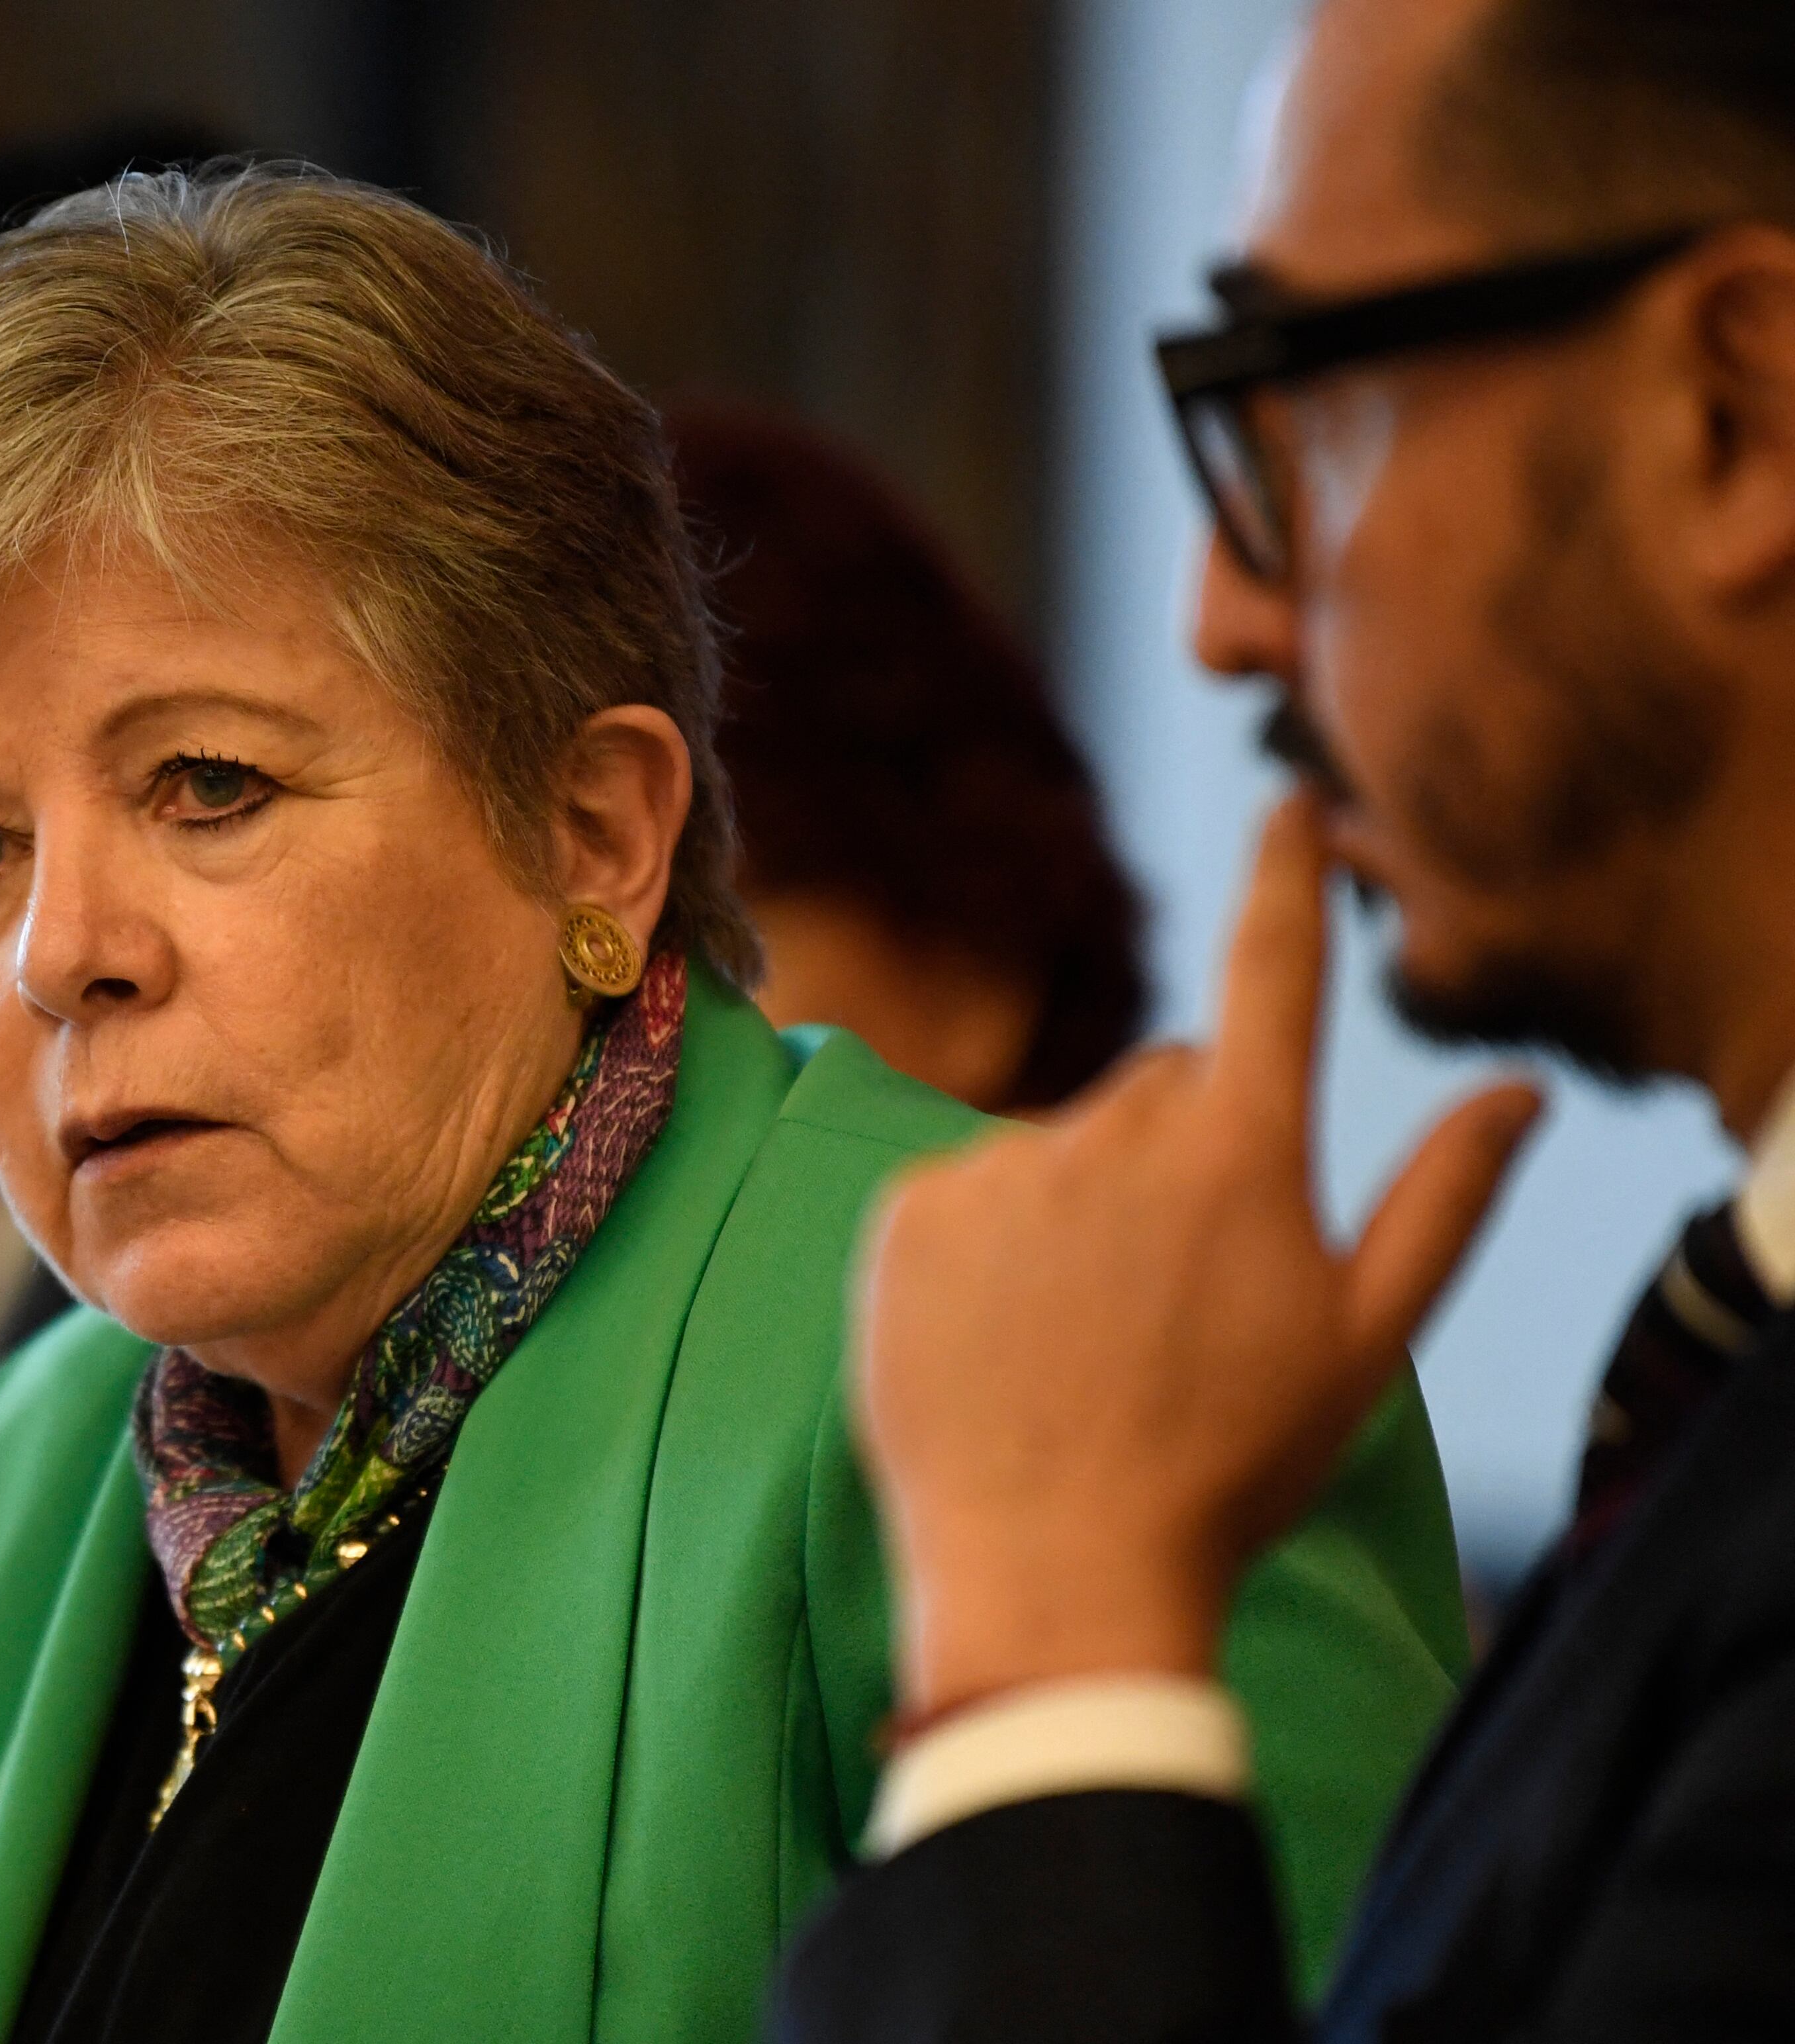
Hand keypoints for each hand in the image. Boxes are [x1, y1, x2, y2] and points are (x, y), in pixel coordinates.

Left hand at [853, 795, 1545, 1719]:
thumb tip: (1517, 1088)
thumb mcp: (1364, 1340)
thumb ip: (1442, 1198)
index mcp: (1242, 1152)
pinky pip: (962, 1192)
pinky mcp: (909, 1209)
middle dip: (1177, 1157)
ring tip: (1081, 1341)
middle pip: (1160, 1088)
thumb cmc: (1226, 1467)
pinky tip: (1003, 1340)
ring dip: (1074, 1212)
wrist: (1053, 1567)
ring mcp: (1003, 1165)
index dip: (1283, 882)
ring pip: (1056, 1151)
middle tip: (1175, 1297)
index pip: (1272, 974)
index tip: (1282, 806)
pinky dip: (983, 1248)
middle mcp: (1117, 1132)